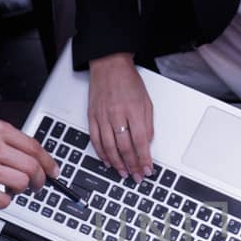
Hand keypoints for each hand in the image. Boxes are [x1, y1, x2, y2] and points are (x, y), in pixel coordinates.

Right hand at [0, 120, 55, 206]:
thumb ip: (7, 142)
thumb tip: (33, 158)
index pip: (35, 147)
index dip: (49, 162)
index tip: (54, 171)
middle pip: (32, 167)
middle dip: (40, 180)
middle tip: (36, 185)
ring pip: (21, 183)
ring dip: (21, 190)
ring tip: (12, 189)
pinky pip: (3, 199)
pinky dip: (5, 201)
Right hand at [89, 53, 154, 180]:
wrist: (109, 65)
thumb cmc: (128, 81)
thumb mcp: (146, 101)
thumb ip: (148, 124)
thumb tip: (147, 144)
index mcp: (134, 110)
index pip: (141, 141)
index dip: (144, 158)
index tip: (148, 169)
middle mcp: (117, 114)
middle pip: (125, 147)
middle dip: (132, 165)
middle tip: (137, 176)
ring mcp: (102, 116)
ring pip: (108, 147)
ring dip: (117, 163)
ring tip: (124, 172)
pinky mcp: (92, 116)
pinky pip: (95, 140)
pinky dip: (101, 153)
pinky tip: (108, 161)